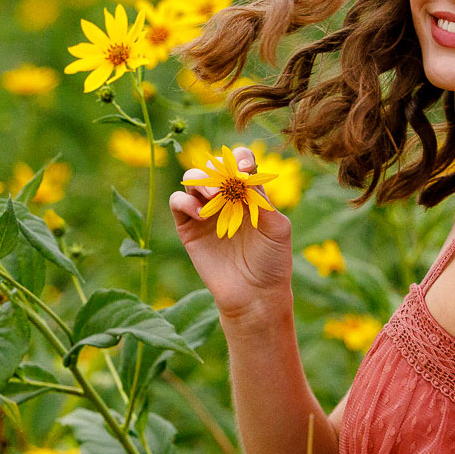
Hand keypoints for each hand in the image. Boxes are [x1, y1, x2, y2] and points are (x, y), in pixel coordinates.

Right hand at [169, 145, 295, 322]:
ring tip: (213, 196)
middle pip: (213, 166)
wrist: (255, 295)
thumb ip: (262, 199)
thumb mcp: (277, 228)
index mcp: (249, 193)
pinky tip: (201, 215)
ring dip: (201, 180)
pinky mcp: (188, 228)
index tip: (245, 168)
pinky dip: (185, 201)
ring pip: (192, 179)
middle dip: (218, 167)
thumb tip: (246, 173)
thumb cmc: (272, 261)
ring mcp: (205, 212)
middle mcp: (226, 198)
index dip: (240, 158)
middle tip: (228, 182)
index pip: (240, 163)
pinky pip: (177, 202)